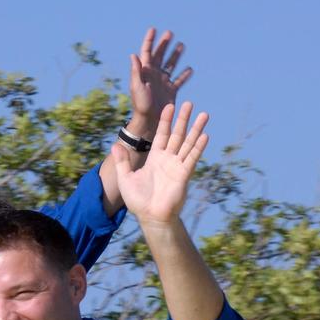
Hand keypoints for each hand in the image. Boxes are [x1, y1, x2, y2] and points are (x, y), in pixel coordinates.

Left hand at [112, 102, 208, 226]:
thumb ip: (122, 162)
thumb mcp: (126, 178)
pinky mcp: (183, 175)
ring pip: (188, 143)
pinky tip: (204, 135)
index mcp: (155, 158)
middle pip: (177, 135)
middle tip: (188, 103)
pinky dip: (198, 147)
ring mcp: (177, 166)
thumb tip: (115, 145)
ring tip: (204, 114)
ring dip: (195, 129)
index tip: (168, 106)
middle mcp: (168, 159)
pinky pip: (191, 158)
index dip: (165, 121)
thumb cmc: (138, 200)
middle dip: (182, 119)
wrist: (150, 216)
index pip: (162, 135)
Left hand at [127, 27, 192, 134]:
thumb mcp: (137, 87)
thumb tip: (134, 55)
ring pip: (170, 65)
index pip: (147, 52)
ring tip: (182, 45)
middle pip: (160, 56)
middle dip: (164, 44)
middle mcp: (154, 75)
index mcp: (145, 72)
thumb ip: (136, 71)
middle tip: (170, 33)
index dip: (149, 40)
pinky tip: (190, 69)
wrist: (149, 120)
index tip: (153, 29)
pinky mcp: (170, 91)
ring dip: (175, 56)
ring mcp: (163, 82)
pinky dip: (184, 75)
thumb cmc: (140, 104)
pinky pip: (179, 80)